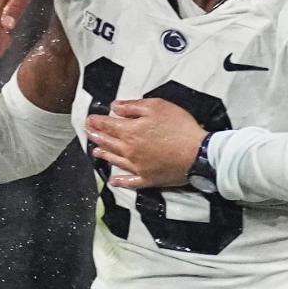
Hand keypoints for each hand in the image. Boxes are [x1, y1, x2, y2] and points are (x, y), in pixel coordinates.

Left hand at [85, 99, 203, 188]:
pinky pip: (130, 182)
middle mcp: (128, 150)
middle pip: (108, 142)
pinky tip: (114, 181)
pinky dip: (121, 182)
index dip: (97, 121)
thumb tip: (114, 108)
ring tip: (96, 151)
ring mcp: (137, 167)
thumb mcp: (157, 107)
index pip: (107, 125)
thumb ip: (133, 107)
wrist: (198, 153)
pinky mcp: (148, 179)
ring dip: (104, 155)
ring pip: (115, 160)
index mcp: (129, 131)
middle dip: (96, 136)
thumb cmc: (179, 127)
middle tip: (88, 132)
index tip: (89, 119)